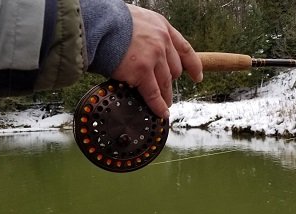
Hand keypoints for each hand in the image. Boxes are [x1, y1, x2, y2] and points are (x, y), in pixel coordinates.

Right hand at [112, 4, 202, 118]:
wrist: (98, 24)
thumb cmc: (110, 21)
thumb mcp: (138, 20)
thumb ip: (147, 36)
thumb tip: (145, 51)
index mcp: (162, 27)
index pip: (185, 49)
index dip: (193, 66)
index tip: (197, 76)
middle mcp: (162, 42)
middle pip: (175, 70)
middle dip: (172, 83)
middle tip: (168, 92)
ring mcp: (154, 57)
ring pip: (166, 83)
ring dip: (166, 96)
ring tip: (165, 105)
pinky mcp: (142, 72)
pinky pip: (154, 94)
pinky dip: (158, 105)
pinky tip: (161, 112)